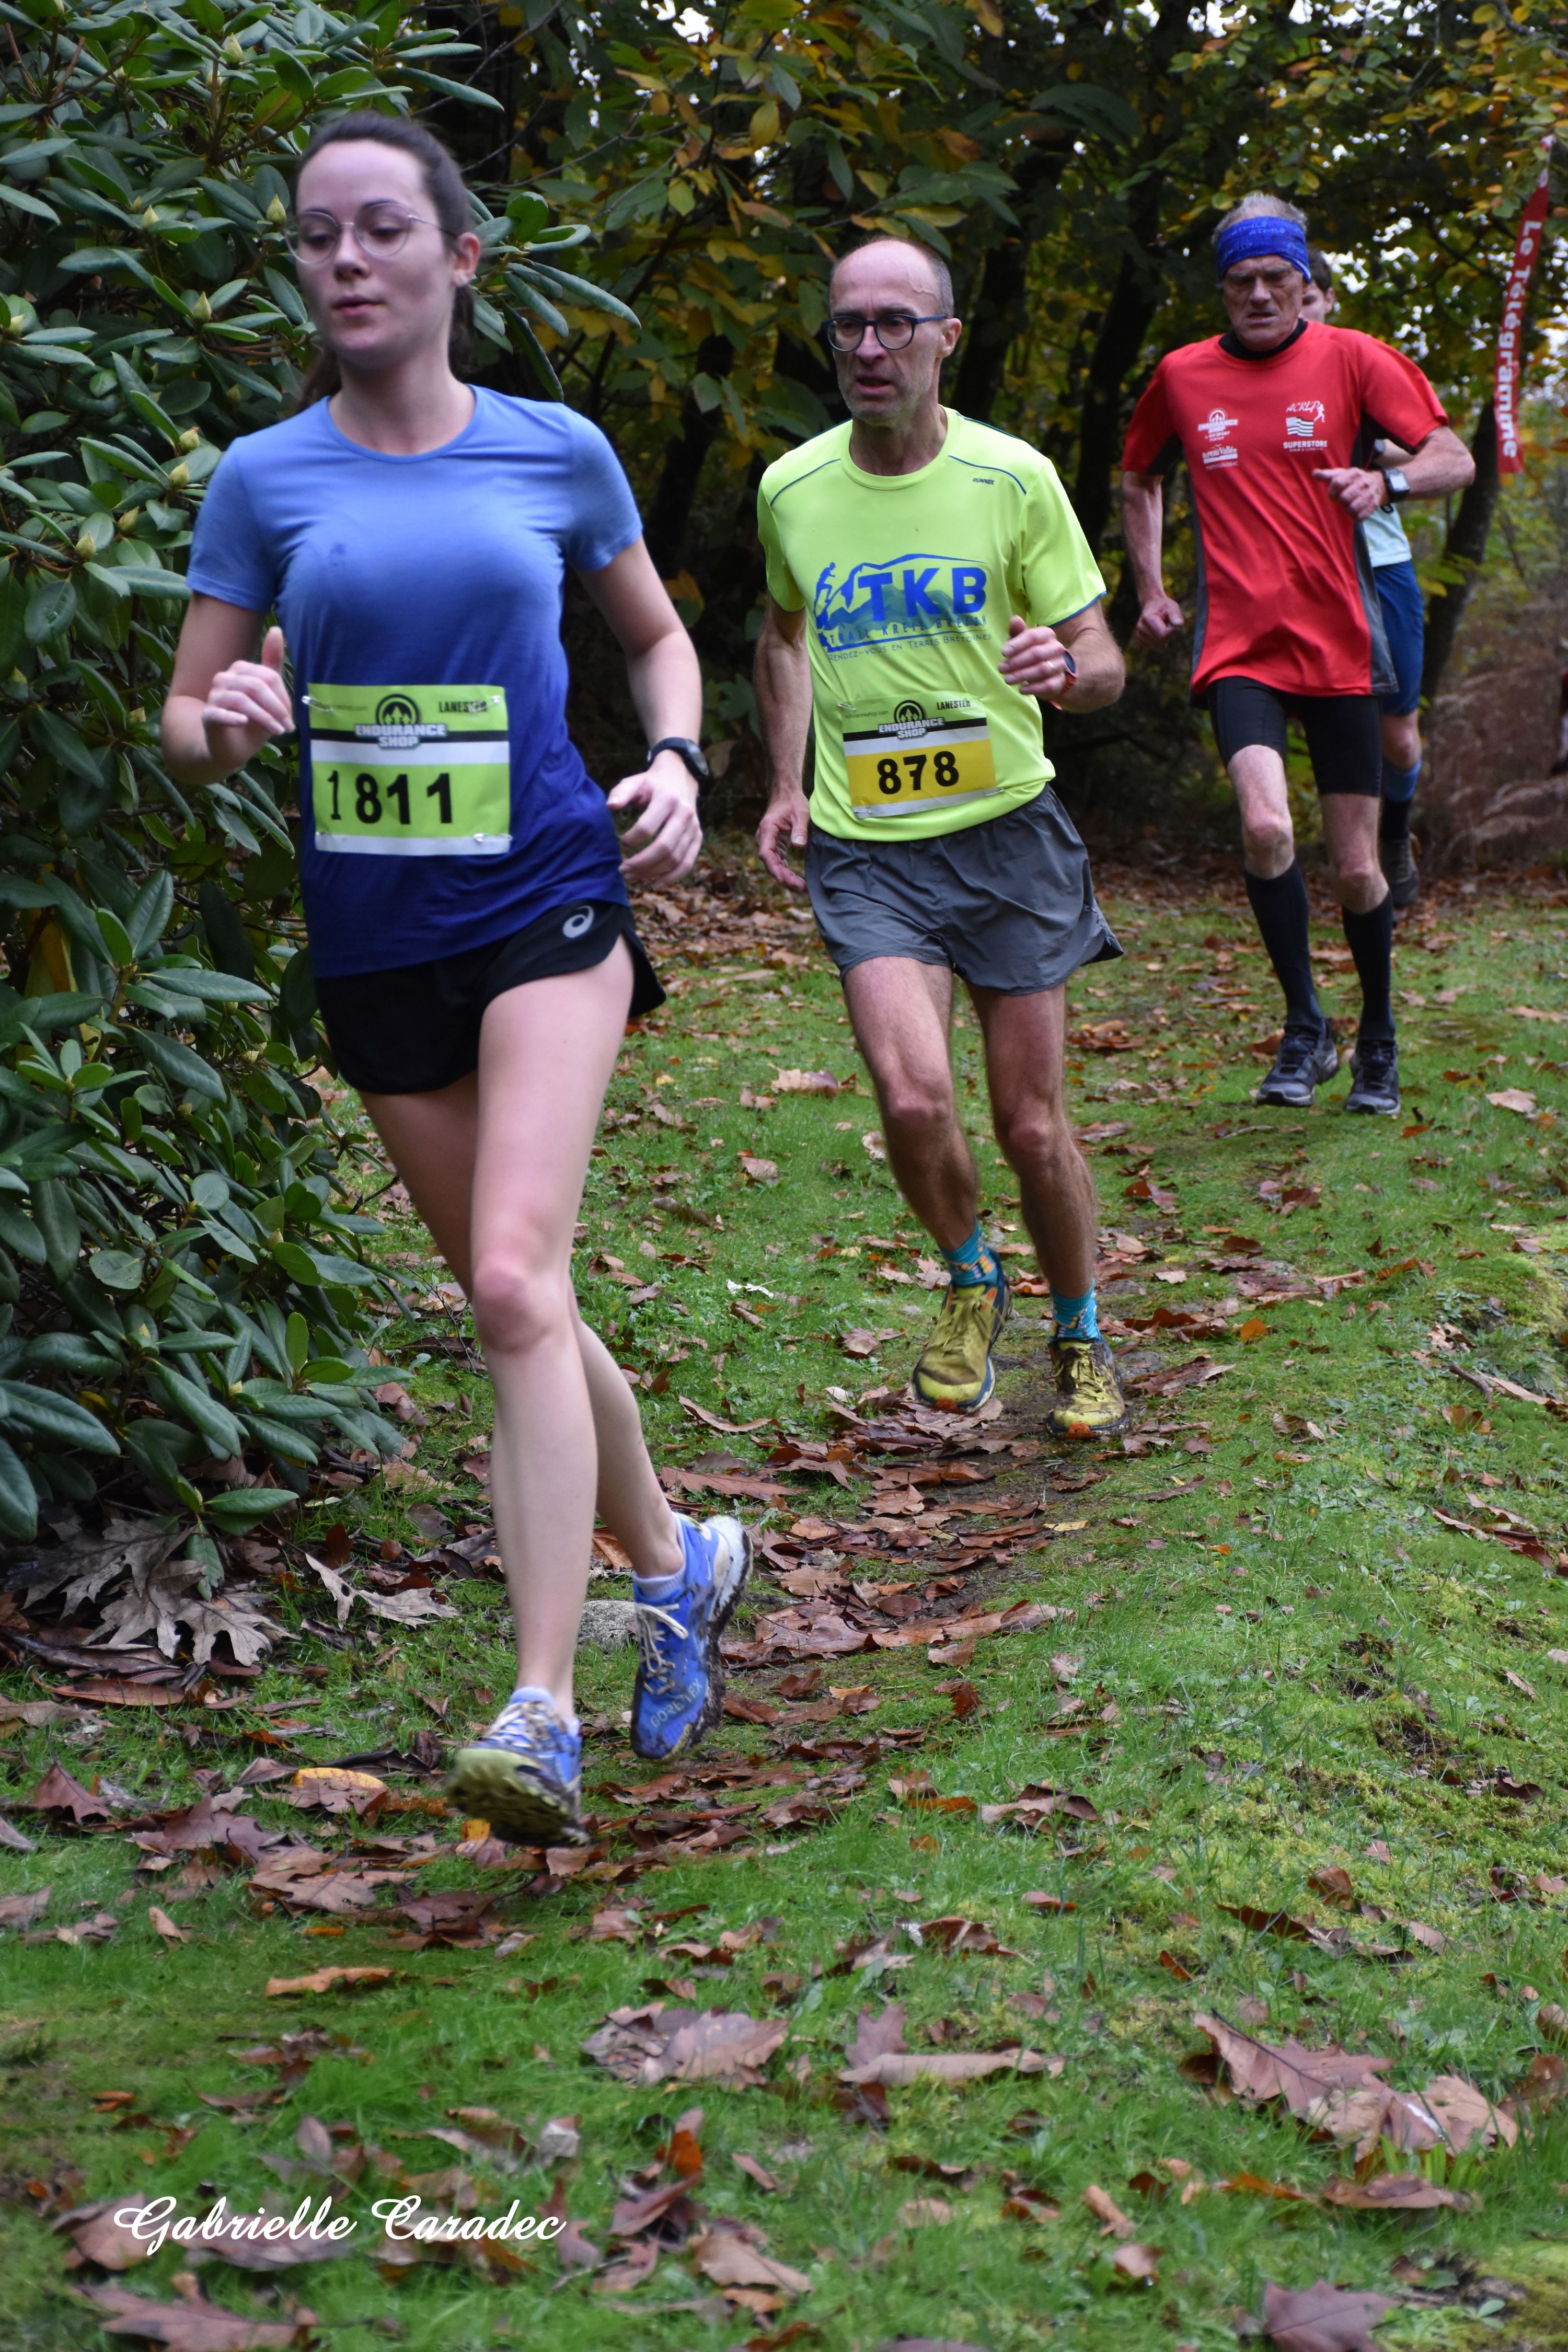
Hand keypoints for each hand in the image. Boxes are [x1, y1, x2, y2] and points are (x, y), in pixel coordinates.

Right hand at [202, 624, 292, 767]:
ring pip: (241, 700)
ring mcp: (214, 697)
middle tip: (288, 727)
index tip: (290, 719)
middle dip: (276, 708)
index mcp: (240, 671)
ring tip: (276, 732)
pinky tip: (244, 724)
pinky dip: (233, 718)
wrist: (230, 749)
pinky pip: (219, 713)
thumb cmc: (252, 721)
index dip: (282, 697)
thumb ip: (272, 665)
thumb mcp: (267, 696)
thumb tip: (277, 629)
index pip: (266, 676)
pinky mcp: (207, 716)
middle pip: (255, 686)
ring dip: (263, 718)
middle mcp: (224, 679)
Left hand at [608, 750, 701, 884]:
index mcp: (668, 798)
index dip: (631, 839)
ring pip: (675, 858)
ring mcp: (693, 827)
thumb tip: (610, 806)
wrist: (679, 778)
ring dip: (652, 872)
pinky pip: (687, 863)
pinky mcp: (697, 837)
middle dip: (641, 863)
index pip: (647, 827)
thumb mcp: (634, 782)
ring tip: (632, 876)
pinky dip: (672, 877)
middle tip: (623, 869)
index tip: (622, 843)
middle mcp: (684, 813)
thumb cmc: (651, 784)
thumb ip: (621, 792)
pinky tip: (655, 884)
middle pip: (664, 847)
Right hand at [756, 782, 809, 889]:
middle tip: (801, 888)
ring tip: (801, 887)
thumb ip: (800, 829)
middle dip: (784, 878)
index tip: (788, 880)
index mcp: (768, 830)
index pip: (766, 854)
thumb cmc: (793, 800)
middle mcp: (764, 837)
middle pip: (770, 863)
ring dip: (785, 876)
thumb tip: (799, 846)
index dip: (776, 870)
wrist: (786, 792)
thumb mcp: (801, 812)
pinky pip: (777, 860)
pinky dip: (785, 869)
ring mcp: (768, 841)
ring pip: (773, 864)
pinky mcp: (774, 844)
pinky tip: (795, 878)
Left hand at [998, 614, 1075, 702]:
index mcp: (1047, 634)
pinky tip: (1021, 689)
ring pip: (1042, 669)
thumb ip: (1017, 631)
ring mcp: (1060, 665)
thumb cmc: (1030, 652)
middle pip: (1037, 654)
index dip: (1017, 644)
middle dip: (1016, 662)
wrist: (1049, 673)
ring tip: (1007, 679)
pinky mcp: (1059, 681)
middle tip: (1001, 668)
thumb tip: (1015, 619)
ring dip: (1022, 675)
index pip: (1033, 637)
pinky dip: (1033, 688)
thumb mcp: (1022, 641)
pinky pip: (1047, 685)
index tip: (1003, 652)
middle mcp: (1057, 648)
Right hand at [1133, 593, 1184, 646]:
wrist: (1152, 605)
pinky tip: (1158, 633)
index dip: (1173, 632)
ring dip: (1165, 639)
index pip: (1163, 635)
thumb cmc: (1164, 606)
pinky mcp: (1140, 642)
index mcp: (1147, 619)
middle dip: (1169, 636)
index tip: (1174, 623)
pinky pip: (1156, 648)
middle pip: (1162, 643)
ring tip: (1162, 628)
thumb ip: (1176, 615)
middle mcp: (1140, 628)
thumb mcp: (1172, 607)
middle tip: (1168, 625)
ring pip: (1159, 647)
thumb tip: (1179, 625)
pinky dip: (1160, 642)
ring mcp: (1139, 636)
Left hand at [1313, 465, 1386, 519]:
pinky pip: (1360, 516)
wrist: (1379, 483)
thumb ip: (1327, 475)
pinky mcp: (1373, 505)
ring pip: (1352, 508)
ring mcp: (1369, 494)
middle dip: (1340, 501)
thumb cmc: (1354, 480)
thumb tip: (1314, 474)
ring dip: (1347, 510)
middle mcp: (1363, 483)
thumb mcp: (1342, 474)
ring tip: (1348, 505)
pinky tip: (1354, 511)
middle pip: (1344, 498)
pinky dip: (1354, 516)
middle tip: (1342, 500)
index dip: (1331, 491)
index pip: (1337, 482)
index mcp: (1354, 473)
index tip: (1332, 494)